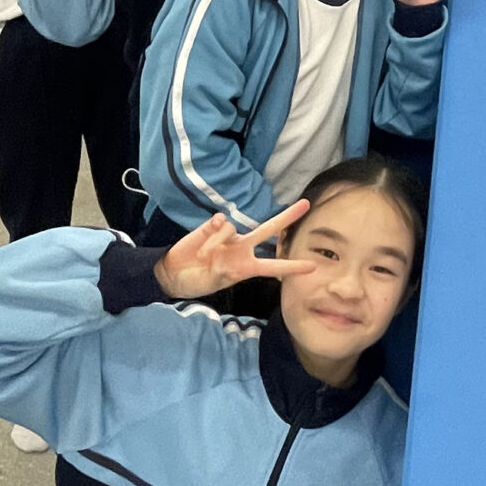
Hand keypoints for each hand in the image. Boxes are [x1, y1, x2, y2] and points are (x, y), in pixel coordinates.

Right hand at [154, 202, 316, 298]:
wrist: (173, 274)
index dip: (291, 267)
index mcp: (246, 267)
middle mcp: (241, 248)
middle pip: (268, 230)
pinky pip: (219, 222)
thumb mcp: (214, 281)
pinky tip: (203, 243)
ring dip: (218, 242)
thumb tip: (227, 252)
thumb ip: (223, 267)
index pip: (273, 266)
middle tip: (306, 204)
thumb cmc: (197, 281)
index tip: (312, 267)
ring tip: (203, 257)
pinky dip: (212, 232)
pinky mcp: (212, 227)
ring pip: (233, 228)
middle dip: (287, 217)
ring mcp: (228, 236)